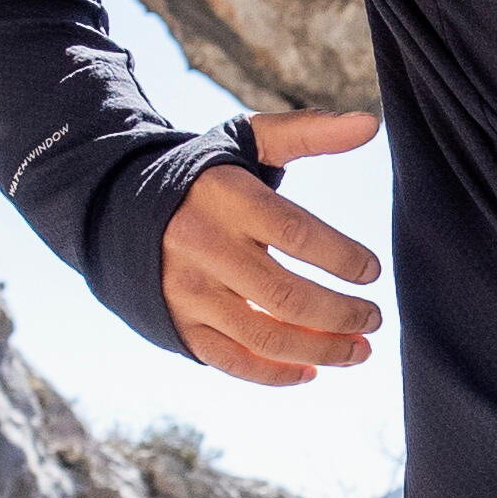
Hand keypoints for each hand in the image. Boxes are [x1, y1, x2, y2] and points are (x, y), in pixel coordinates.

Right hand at [162, 108, 385, 385]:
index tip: (372, 271)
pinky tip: (312, 370)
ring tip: (359, 350)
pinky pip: (233, 362)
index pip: (295, 234)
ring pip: (265, 336)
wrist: (121, 209)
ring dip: (321, 350)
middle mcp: (203, 248)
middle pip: (285, 295)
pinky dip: (276, 374)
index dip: (341, 257)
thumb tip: (370, 123)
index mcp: (226, 199)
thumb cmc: (207, 178)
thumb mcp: (249, 142)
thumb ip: (310, 131)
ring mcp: (189, 292)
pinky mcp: (180, 326)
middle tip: (375, 317)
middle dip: (341, 314)